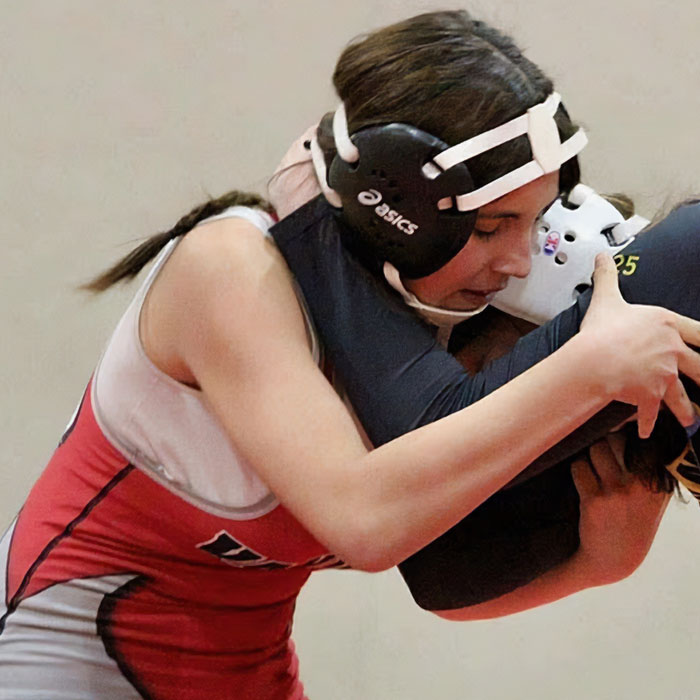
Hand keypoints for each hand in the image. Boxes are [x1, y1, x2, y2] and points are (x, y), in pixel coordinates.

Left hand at [571, 433, 668, 585]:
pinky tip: (583, 484)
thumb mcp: (652, 495)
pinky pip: (579, 466)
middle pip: (614, 438)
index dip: (627, 427)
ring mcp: (619, 492)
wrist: (614, 559)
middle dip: (603, 441)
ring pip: (595, 448)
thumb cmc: (632, 520)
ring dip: (588, 455)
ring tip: (593, 470)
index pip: (643, 439)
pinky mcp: (595, 500)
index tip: (620, 428)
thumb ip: (650, 464)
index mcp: (659, 481)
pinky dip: (577, 470)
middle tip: (600, 453)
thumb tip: (633, 424)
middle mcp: (642, 485)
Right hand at [581, 253, 699, 437]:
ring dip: (685, 410)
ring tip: (690, 420)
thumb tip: (601, 256)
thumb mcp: (607, 298)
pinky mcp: (651, 396)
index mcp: (667, 324)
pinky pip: (652, 412)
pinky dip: (648, 423)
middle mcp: (672, 351)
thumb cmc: (602, 330)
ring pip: (681, 395)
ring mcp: (664, 375)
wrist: (596, 359)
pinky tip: (647, 431)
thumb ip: (608, 276)